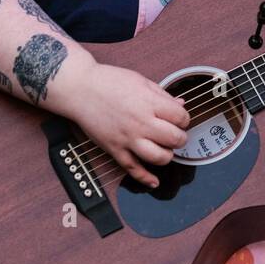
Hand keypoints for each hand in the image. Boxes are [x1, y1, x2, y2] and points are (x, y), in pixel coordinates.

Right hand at [64, 62, 190, 188]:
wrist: (80, 88)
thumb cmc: (108, 81)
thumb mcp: (141, 81)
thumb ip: (162, 95)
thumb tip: (181, 103)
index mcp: (150, 103)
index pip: (181, 117)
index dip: (184, 118)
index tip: (179, 118)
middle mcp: (141, 122)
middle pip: (175, 139)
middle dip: (180, 138)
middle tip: (175, 133)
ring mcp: (128, 138)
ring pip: (158, 157)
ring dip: (167, 155)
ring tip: (164, 148)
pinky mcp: (115, 149)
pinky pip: (132, 169)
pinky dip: (145, 178)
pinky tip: (154, 181)